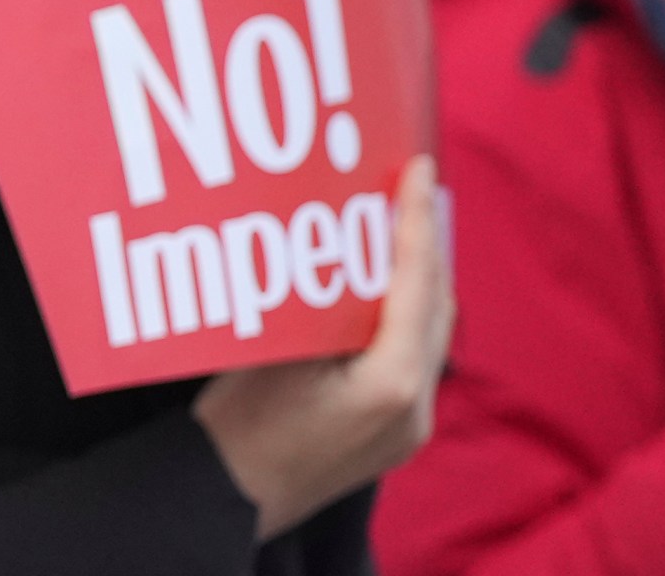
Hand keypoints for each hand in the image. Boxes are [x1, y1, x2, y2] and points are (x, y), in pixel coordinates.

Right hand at [192, 155, 453, 539]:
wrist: (228, 496)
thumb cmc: (236, 425)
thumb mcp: (272, 348)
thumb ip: (319, 300)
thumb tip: (338, 239)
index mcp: (390, 383)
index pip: (417, 282)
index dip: (415, 219)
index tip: (417, 169)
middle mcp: (415, 408)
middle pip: (436, 305)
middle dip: (424, 243)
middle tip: (409, 188)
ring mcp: (410, 428)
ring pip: (430, 332)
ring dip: (418, 279)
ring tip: (397, 227)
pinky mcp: (394, 435)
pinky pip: (415, 357)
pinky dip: (404, 315)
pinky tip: (380, 288)